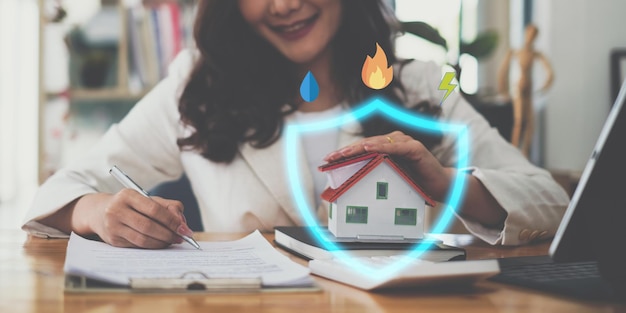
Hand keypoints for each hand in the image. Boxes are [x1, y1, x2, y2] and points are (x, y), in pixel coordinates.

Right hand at [78, 190, 190, 248]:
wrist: (100, 212)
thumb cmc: (131, 205)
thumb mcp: (148, 199)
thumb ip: (169, 206)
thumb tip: (182, 222)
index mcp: (127, 195)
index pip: (154, 209)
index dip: (171, 221)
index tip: (184, 228)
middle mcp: (117, 210)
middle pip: (148, 226)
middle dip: (168, 234)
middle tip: (180, 238)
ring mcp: (113, 226)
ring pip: (142, 239)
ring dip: (161, 242)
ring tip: (172, 241)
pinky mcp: (113, 240)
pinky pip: (137, 246)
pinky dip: (152, 246)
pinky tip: (160, 243)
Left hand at [323, 131, 452, 200]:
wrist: (440, 186)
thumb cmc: (416, 183)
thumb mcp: (391, 179)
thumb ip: (375, 176)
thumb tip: (351, 182)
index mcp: (387, 147)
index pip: (362, 149)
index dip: (344, 153)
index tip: (328, 160)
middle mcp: (394, 141)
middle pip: (366, 144)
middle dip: (346, 151)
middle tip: (330, 158)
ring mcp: (405, 143)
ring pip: (377, 143)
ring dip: (359, 148)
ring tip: (344, 153)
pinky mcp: (415, 148)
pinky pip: (395, 147)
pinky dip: (381, 147)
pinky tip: (368, 148)